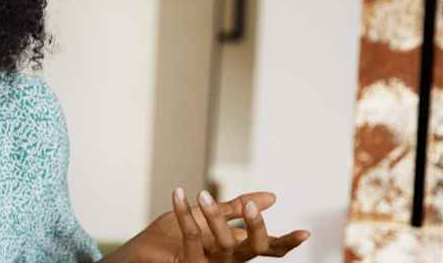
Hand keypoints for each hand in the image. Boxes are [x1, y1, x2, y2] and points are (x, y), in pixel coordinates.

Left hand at [106, 189, 309, 261]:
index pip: (268, 248)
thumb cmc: (178, 238)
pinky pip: (191, 238)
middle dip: (254, 227)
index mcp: (237, 249)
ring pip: (222, 244)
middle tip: (248, 205)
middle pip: (252, 248)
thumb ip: (237, 208)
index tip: (306, 232)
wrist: (143, 256)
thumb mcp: (211, 218)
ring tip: (202, 194)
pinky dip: (184, 212)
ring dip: (214, 216)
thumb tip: (273, 197)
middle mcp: (227, 260)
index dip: (287, 242)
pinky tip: (178, 194)